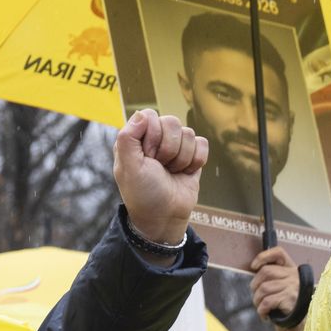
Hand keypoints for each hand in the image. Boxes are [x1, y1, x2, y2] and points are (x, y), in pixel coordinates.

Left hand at [112, 109, 205, 245]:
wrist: (165, 217)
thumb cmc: (143, 193)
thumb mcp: (128, 168)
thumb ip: (128, 138)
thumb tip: (142, 114)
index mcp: (134, 138)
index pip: (149, 115)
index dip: (152, 135)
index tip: (147, 156)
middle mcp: (154, 138)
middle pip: (172, 122)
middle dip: (168, 149)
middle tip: (160, 167)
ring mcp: (174, 146)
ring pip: (188, 133)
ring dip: (181, 158)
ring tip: (170, 172)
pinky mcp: (192, 155)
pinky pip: (202, 143)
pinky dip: (196, 161)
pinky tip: (184, 173)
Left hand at [251, 247, 304, 330]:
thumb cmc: (288, 310)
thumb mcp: (282, 290)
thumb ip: (273, 279)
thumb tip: (254, 270)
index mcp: (293, 271)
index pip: (279, 253)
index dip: (263, 256)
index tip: (253, 266)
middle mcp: (295, 276)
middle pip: (265, 272)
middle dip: (254, 286)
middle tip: (257, 297)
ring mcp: (295, 288)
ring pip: (264, 288)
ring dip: (257, 301)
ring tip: (261, 308)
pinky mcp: (291, 300)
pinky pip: (267, 302)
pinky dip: (261, 310)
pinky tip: (265, 316)